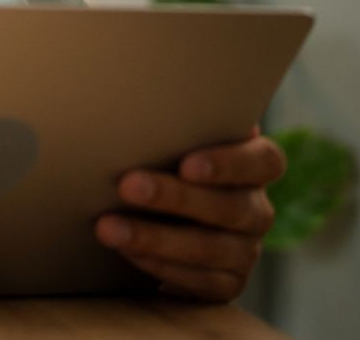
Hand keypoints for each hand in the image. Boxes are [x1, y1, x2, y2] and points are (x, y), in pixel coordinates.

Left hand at [95, 127, 285, 301]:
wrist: (157, 211)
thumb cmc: (162, 156)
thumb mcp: (171, 137)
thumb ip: (168, 122)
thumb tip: (124, 91)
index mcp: (252, 165)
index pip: (265, 161)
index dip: (230, 163)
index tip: (187, 164)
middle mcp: (255, 208)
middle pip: (230, 206)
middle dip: (175, 198)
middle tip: (127, 186)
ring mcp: (245, 250)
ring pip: (210, 248)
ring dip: (155, 237)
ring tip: (108, 228)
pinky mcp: (227, 282)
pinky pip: (200, 282)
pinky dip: (160, 265)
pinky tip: (128, 252)